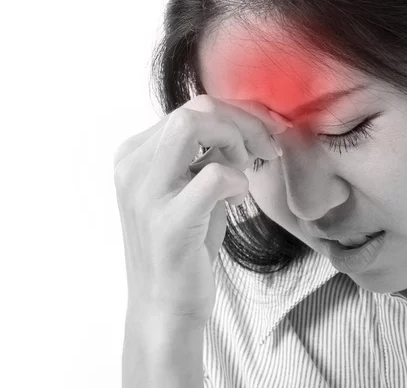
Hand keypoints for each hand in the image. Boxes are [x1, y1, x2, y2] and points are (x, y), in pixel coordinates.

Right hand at [113, 94, 288, 317]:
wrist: (165, 304)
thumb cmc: (184, 245)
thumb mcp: (189, 188)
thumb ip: (204, 153)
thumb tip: (244, 123)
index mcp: (134, 154)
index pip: (192, 109)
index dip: (239, 114)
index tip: (267, 132)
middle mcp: (132, 166)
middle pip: (196, 109)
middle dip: (244, 122)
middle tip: (265, 150)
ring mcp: (146, 193)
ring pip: (195, 125)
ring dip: (237, 142)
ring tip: (245, 170)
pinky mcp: (169, 222)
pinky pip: (214, 175)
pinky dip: (237, 181)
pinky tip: (235, 200)